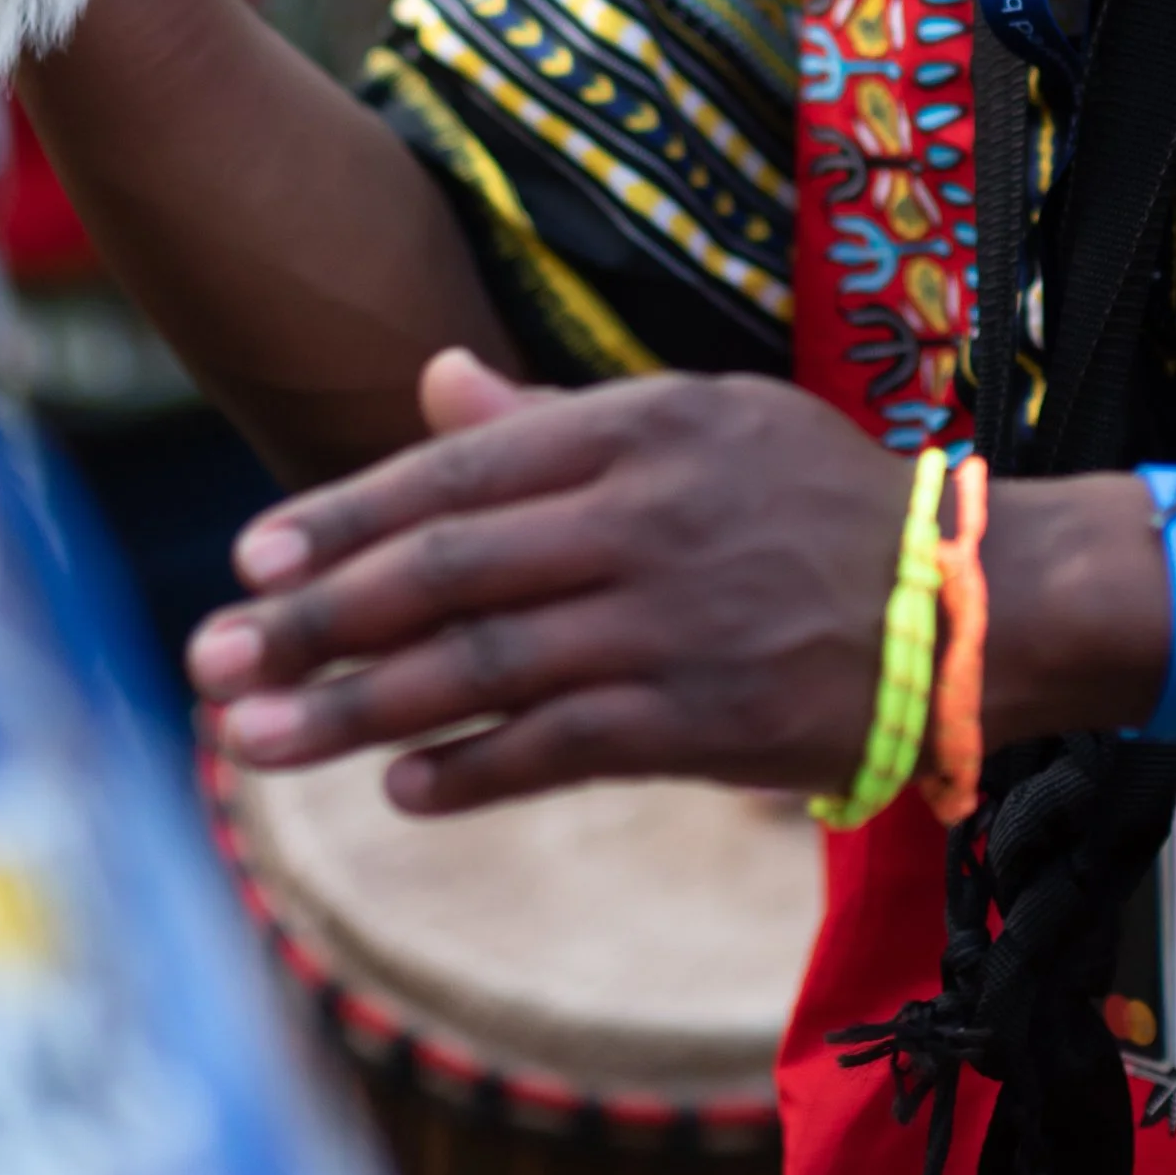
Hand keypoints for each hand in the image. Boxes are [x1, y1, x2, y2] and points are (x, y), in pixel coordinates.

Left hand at [189, 352, 918, 811]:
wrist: (964, 596)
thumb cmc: (813, 497)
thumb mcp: (700, 419)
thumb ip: (557, 420)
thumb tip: (431, 387)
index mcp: (644, 427)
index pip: (461, 472)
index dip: (346, 516)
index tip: (250, 555)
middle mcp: (649, 518)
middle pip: (450, 572)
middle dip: (316, 620)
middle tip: (211, 660)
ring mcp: (674, 623)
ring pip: (485, 670)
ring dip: (356, 709)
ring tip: (256, 739)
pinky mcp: (703, 718)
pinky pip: (561, 748)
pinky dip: (472, 771)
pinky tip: (396, 787)